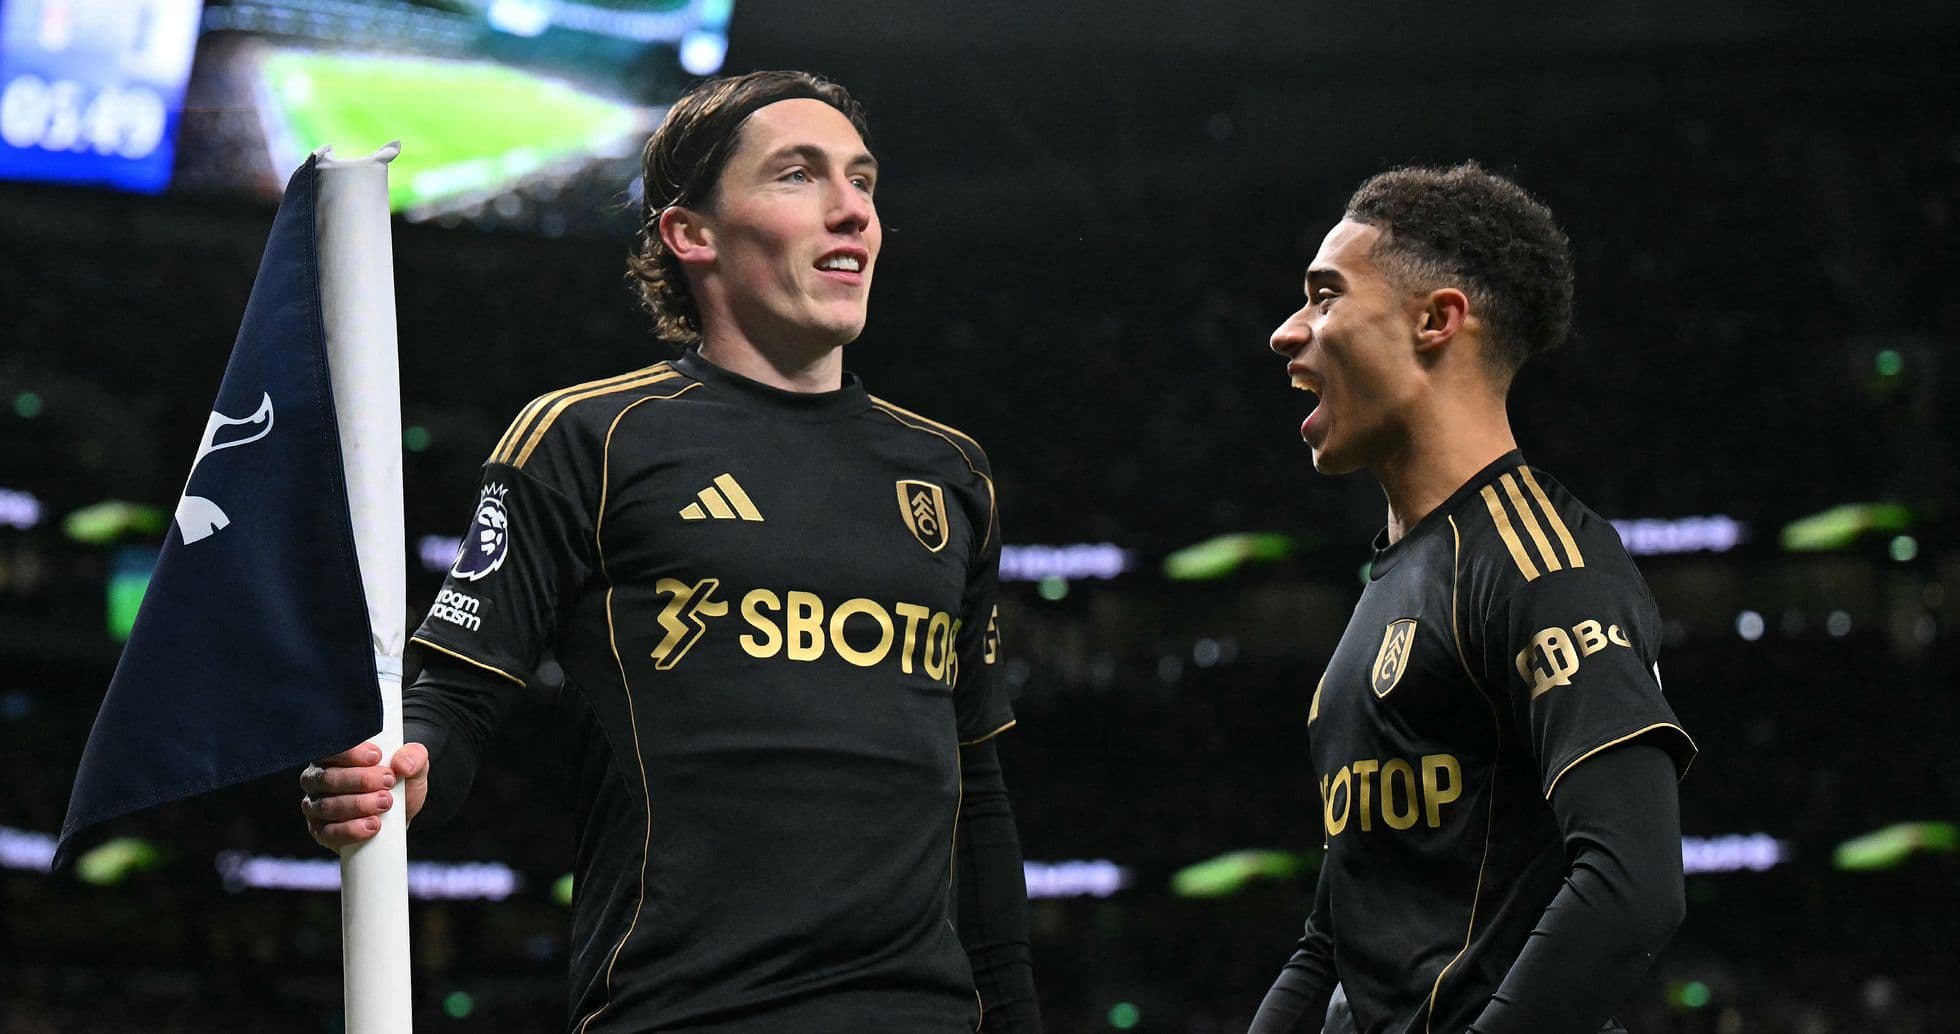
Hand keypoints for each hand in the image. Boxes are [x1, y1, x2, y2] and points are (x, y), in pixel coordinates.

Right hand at [299, 741, 428, 849]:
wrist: (400, 819)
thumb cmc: (399, 786)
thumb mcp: (413, 767)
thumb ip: (414, 756)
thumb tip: (402, 764)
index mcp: (333, 757)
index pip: (331, 750)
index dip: (351, 753)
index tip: (377, 757)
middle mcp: (318, 780)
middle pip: (328, 778)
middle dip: (361, 780)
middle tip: (388, 782)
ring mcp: (316, 807)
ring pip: (328, 806)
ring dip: (359, 805)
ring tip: (385, 803)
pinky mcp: (321, 832)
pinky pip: (328, 833)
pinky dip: (351, 829)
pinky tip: (372, 825)